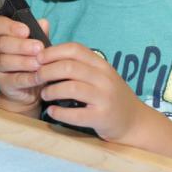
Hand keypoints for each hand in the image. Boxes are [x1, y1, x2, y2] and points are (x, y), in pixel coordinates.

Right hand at [0, 16, 48, 115]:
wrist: (30, 90)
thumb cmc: (33, 61)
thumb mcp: (37, 46)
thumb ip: (39, 34)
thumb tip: (43, 22)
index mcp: (4, 35)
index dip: (9, 26)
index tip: (26, 30)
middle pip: (1, 43)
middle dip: (21, 45)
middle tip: (38, 47)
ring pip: (4, 61)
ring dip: (23, 61)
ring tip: (38, 63)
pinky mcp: (4, 84)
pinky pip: (14, 80)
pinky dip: (28, 78)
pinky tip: (39, 76)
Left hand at [35, 43, 151, 141]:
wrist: (135, 122)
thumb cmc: (109, 96)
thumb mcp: (99, 76)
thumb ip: (78, 65)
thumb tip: (45, 55)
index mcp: (101, 65)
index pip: (75, 49)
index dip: (53, 52)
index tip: (38, 58)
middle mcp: (104, 79)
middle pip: (69, 67)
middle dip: (46, 71)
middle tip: (36, 78)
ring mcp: (104, 98)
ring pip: (71, 88)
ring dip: (51, 90)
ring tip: (44, 94)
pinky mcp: (102, 118)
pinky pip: (75, 114)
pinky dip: (59, 112)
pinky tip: (52, 111)